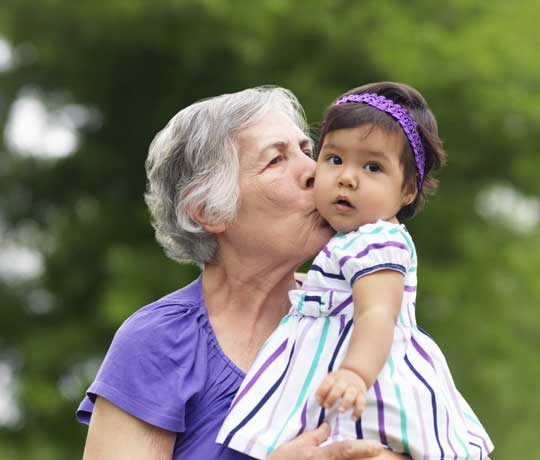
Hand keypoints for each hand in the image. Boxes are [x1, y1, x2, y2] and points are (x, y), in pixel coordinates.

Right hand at [266, 422, 382, 459]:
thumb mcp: (296, 445)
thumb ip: (315, 436)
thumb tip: (327, 427)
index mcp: (320, 455)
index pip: (346, 449)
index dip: (363, 448)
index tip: (377, 446)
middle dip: (363, 456)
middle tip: (374, 450)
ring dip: (354, 458)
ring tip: (366, 453)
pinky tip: (351, 457)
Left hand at [316, 369, 366, 418]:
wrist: (355, 374)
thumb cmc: (339, 381)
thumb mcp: (330, 381)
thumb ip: (323, 391)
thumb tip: (320, 402)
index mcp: (334, 378)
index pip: (327, 383)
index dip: (322, 392)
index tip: (319, 402)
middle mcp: (344, 382)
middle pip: (339, 388)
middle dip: (332, 398)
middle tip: (327, 406)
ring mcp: (354, 388)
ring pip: (351, 394)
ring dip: (345, 403)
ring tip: (340, 410)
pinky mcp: (362, 395)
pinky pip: (361, 403)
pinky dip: (358, 411)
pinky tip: (353, 418)